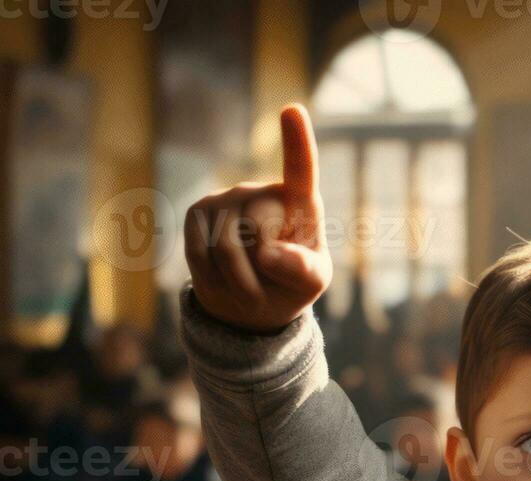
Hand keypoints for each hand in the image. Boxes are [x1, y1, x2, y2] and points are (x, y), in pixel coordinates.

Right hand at [184, 104, 331, 331]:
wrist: (251, 299)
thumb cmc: (291, 282)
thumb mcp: (312, 282)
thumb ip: (304, 271)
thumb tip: (267, 254)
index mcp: (300, 203)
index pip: (301, 170)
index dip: (297, 142)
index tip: (293, 111)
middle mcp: (261, 191)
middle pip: (256, 230)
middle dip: (263, 270)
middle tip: (269, 280)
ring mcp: (226, 197)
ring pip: (226, 249)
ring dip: (241, 282)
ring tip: (250, 282)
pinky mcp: (197, 212)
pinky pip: (201, 256)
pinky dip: (216, 280)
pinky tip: (224, 275)